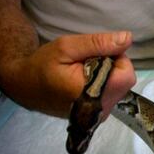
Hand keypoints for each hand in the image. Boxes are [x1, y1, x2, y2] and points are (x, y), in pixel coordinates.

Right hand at [1, 31, 135, 117]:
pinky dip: (105, 84)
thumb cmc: (43, 66)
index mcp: (92, 94)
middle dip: (112, 66)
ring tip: (85, 72)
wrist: (26, 88)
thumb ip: (99, 43)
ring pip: (121, 87)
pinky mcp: (100, 115)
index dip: (116, 58)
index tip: (97, 54)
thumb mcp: (67, 47)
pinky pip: (114, 94)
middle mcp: (101, 109)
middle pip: (125, 80)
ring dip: (108, 75)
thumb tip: (127, 38)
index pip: (126, 74)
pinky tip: (87, 81)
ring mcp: (101, 114)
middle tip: (87, 62)